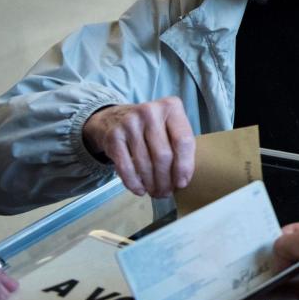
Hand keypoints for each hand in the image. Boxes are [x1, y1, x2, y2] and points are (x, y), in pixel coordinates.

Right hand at [81, 98, 195, 197]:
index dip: (184, 166)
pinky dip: (134, 183)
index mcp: (171, 107)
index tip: (183, 182)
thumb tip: (182, 179)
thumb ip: (180, 144)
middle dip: (166, 179)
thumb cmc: (151, 126)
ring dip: (151, 184)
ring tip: (156, 192)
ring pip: (145, 163)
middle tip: (167, 192)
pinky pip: (126, 166)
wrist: (114, 118)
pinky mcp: (114, 136)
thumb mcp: (170, 125)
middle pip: (163, 155)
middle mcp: (150, 111)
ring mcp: (130, 123)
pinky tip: (140, 190)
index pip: (183, 141)